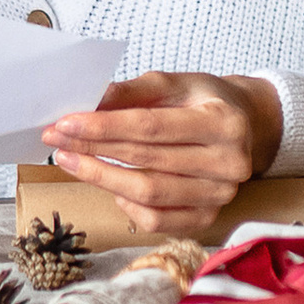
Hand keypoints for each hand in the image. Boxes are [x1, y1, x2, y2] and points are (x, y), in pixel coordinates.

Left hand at [41, 70, 281, 233]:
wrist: (247, 126)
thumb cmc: (206, 101)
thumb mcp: (175, 83)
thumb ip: (133, 92)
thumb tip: (89, 101)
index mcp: (223, 122)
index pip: (152, 127)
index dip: (105, 127)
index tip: (66, 122)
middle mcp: (229, 163)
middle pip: (146, 161)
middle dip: (93, 149)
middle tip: (56, 139)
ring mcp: (221, 196)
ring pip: (148, 195)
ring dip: (101, 178)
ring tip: (70, 160)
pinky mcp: (209, 217)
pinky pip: (158, 220)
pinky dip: (128, 205)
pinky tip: (111, 186)